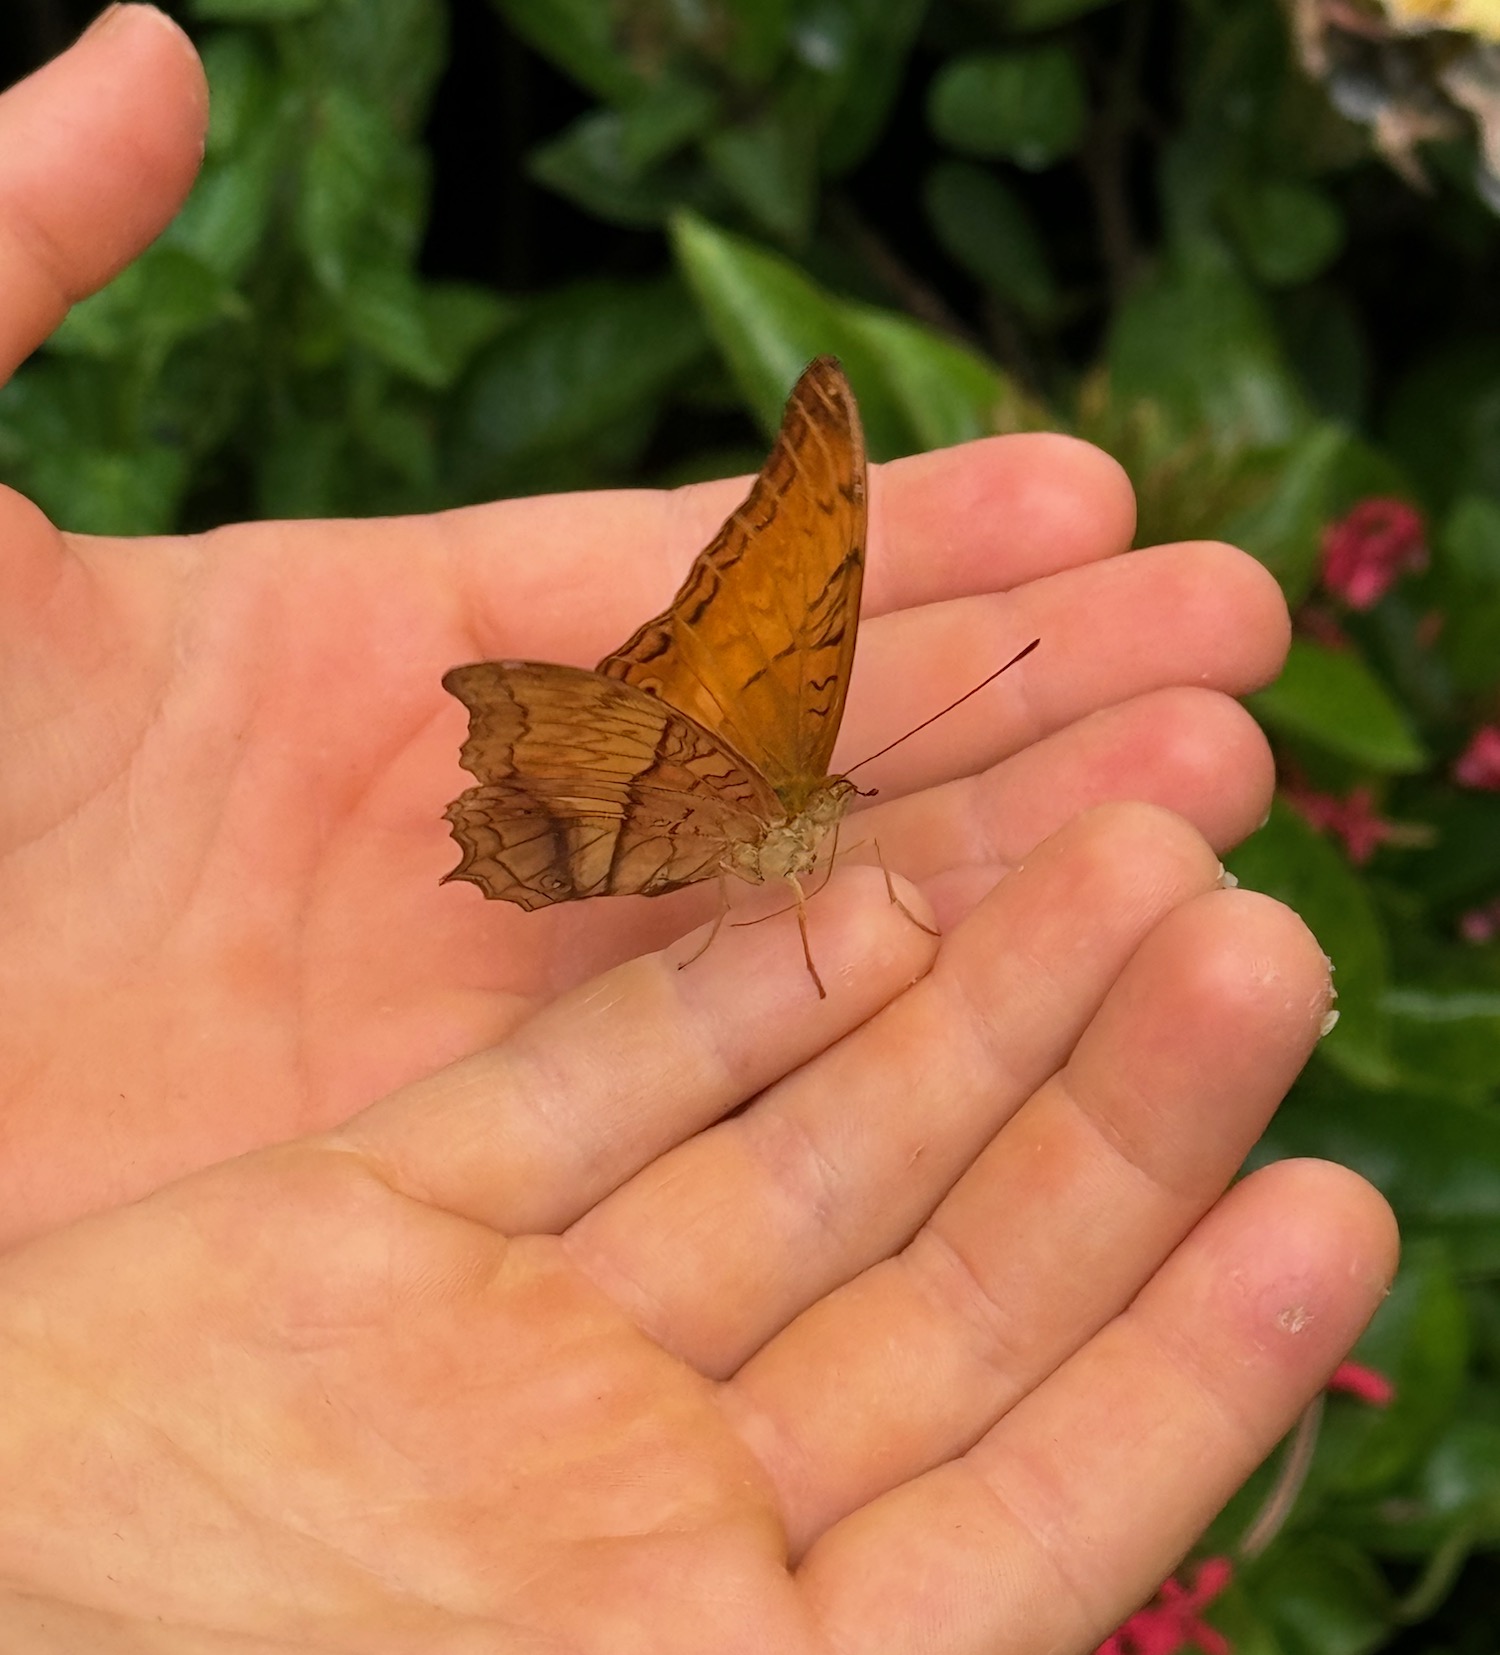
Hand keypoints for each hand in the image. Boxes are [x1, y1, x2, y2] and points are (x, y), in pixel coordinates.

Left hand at [0, 9, 1287, 1243]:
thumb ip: (17, 271)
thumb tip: (148, 51)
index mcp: (352, 661)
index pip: (682, 582)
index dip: (896, 537)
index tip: (1098, 488)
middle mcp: (452, 842)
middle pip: (795, 749)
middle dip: (1027, 692)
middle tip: (1240, 647)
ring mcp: (470, 1029)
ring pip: (800, 932)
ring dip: (1015, 866)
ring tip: (1221, 804)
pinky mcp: (469, 1193)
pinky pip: (724, 1102)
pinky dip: (894, 1049)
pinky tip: (1063, 1004)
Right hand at [0, 819, 1396, 1654]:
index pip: (1006, 1541)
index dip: (1180, 1388)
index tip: (1335, 1216)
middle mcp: (618, 1523)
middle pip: (939, 1300)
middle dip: (1108, 1121)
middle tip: (1259, 934)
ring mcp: (493, 1362)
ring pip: (797, 1158)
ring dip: (968, 1008)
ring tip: (1133, 848)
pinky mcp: (345, 1227)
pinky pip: (580, 1083)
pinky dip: (724, 985)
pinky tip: (870, 880)